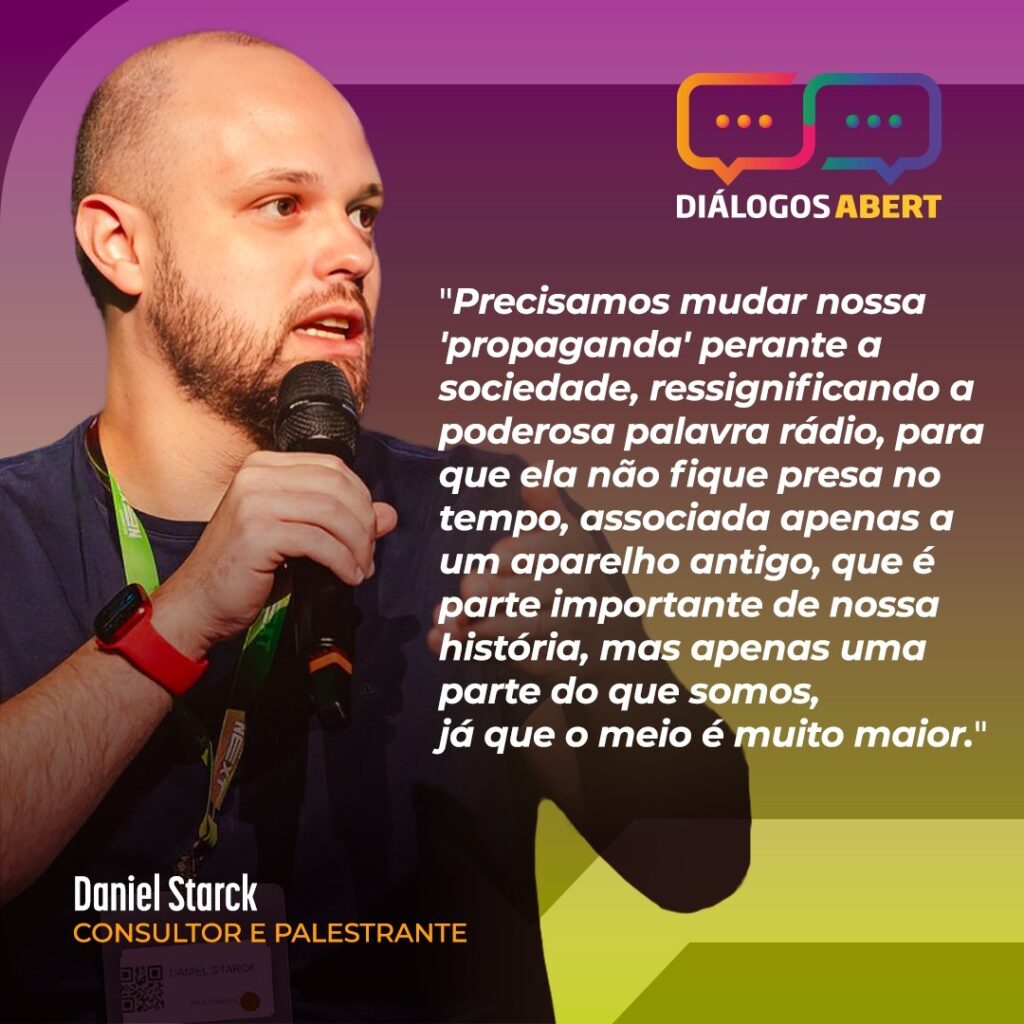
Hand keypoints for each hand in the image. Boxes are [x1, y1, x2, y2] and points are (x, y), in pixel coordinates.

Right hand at [151, 451, 396, 657]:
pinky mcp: (257, 532)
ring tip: (360, 569)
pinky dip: (342, 561)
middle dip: (363, 523)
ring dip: (356, 545)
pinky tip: (347, 577)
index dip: (361, 499)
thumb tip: (390, 514)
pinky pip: (318, 541)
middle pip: (337, 487)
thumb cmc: (244, 569)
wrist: (198, 602)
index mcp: (264, 467)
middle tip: (368, 556)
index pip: (332, 468)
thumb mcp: (296, 536)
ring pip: (332, 513)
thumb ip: (340, 520)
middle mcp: (256, 475)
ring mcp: (254, 501)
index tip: (369, 531)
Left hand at [427, 483, 638, 683]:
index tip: (496, 557)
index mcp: (572, 554)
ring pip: (520, 628)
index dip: (521, 555)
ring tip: (446, 623)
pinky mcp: (546, 661)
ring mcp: (560, 630)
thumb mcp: (569, 537)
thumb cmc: (575, 574)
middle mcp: (570, 592)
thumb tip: (532, 476)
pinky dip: (476, 651)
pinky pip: (511, 656)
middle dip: (499, 591)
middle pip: (533, 592)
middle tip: (468, 590)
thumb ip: (547, 509)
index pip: (548, 552)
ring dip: (481, 626)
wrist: (607, 638)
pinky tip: (444, 642)